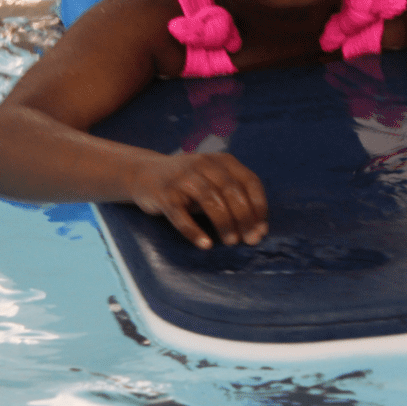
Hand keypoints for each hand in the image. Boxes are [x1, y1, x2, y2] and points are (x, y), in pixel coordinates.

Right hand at [128, 152, 267, 249]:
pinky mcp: (165, 194)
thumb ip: (234, 201)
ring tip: (231, 242)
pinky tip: (205, 245)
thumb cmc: (189, 183)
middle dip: (244, 217)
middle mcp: (204, 164)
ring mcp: (183, 178)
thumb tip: (258, 231)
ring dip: (224, 222)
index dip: (259, 206)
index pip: (249, 181)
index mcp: (222, 161)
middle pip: (231, 190)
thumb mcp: (214, 183)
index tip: (261, 229)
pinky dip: (194, 231)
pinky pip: (180, 215)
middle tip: (249, 240)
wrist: (145, 173)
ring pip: (210, 199)